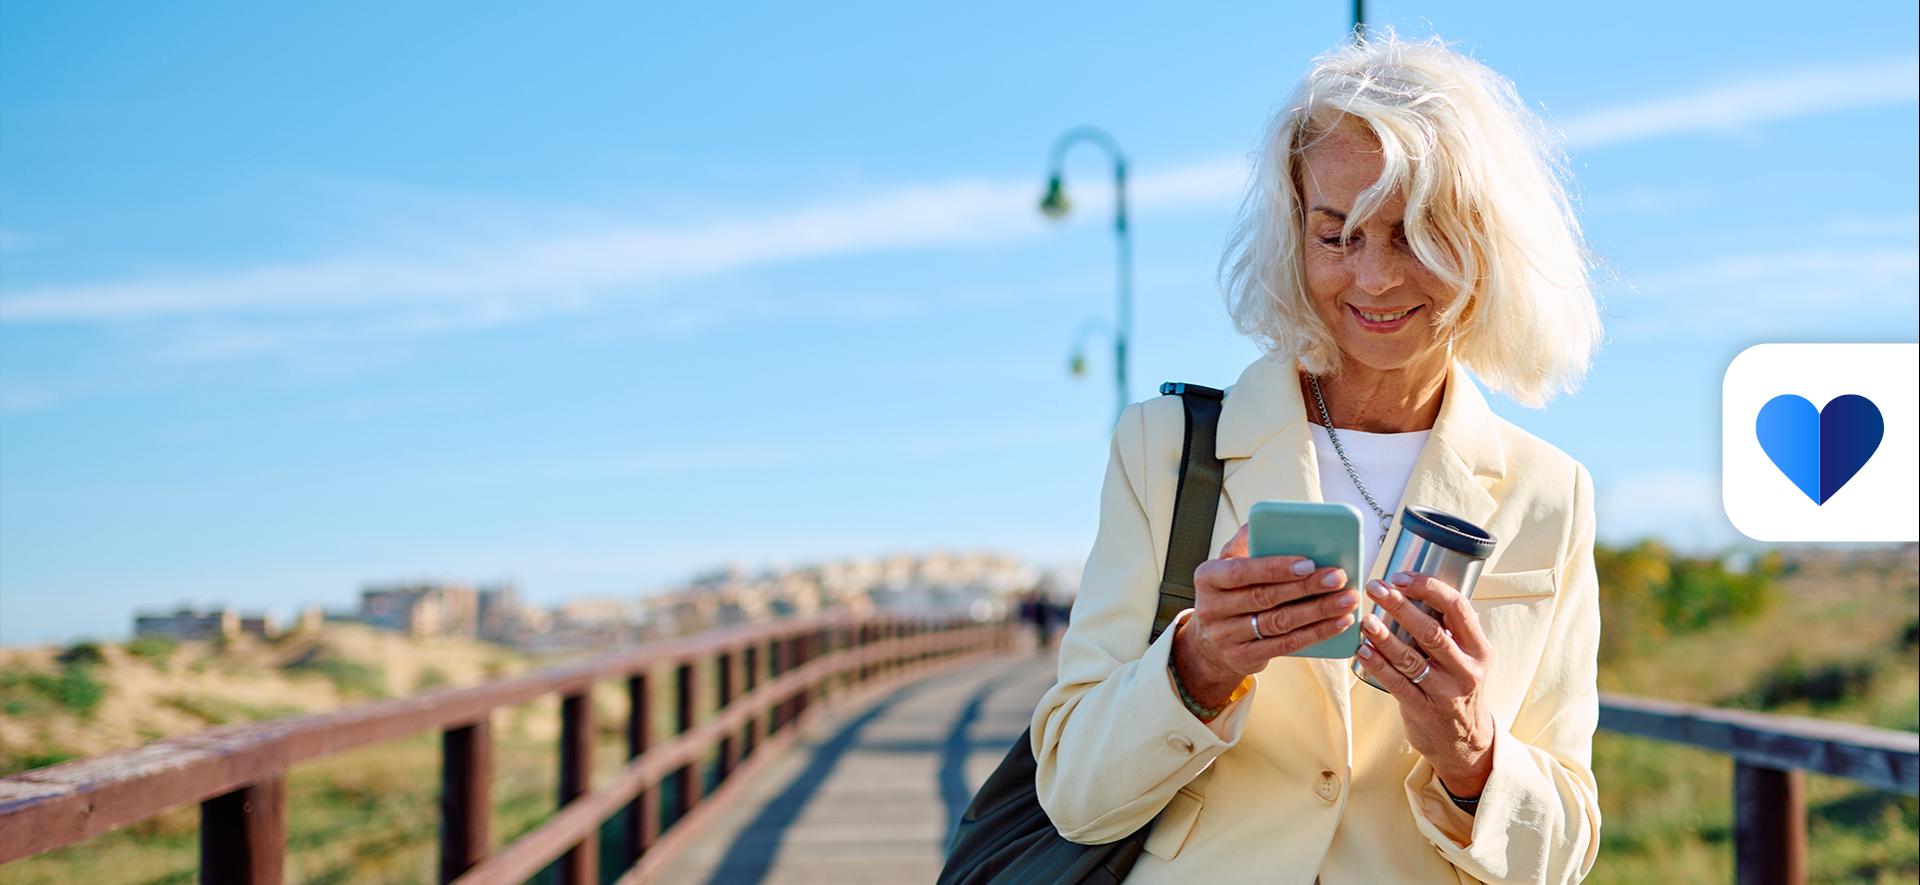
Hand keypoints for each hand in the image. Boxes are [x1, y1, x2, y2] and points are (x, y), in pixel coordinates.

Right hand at [1171, 524, 1362, 710]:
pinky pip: (1286, 645)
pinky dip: (1316, 634)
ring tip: (1346, 600)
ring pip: (1279, 623)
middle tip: (1337, 577)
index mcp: (1207, 577)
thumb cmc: (1227, 596)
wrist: (1209, 645)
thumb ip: (1244, 544)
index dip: (1275, 568)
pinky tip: (1337, 623)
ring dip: (1318, 611)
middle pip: (1265, 597)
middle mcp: (1211, 608)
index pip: (1241, 571)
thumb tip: (1264, 521)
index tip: (1308, 562)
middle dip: (1306, 587)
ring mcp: (1226, 637)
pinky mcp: (1243, 658)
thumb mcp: (1225, 567)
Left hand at [1354, 571, 1496, 796]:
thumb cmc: (1458, 688)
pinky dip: (1377, 664)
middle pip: (1431, 630)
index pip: (1458, 608)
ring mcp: (1445, 692)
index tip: (1401, 576)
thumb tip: (1410, 588)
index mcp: (1479, 649)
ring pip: (1410, 658)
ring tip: (1364, 619)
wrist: (1465, 742)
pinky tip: (1362, 649)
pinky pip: (1396, 683)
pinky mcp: (1423, 710)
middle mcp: (1465, 669)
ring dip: (1383, 636)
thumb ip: (1448, 630)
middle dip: (1400, 606)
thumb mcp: (1467, 658)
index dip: (1429, 587)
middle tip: (1375, 588)